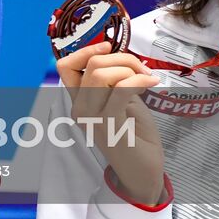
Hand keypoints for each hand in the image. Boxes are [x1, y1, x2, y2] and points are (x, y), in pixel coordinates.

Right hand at [56, 41, 166, 203]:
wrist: (143, 172)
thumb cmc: (136, 137)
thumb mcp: (122, 102)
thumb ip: (115, 82)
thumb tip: (120, 57)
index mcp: (80, 101)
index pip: (66, 67)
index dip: (85, 51)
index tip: (108, 46)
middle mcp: (80, 108)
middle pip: (91, 65)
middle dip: (122, 58)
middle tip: (142, 69)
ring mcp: (92, 117)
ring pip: (102, 74)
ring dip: (130, 68)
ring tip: (146, 78)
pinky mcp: (109, 124)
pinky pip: (121, 89)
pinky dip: (139, 80)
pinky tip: (152, 83)